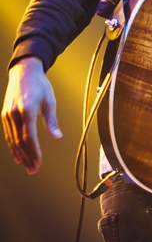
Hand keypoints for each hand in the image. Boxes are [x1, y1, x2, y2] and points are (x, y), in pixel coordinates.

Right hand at [2, 57, 60, 173]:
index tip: (38, 163)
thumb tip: (57, 136)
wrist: (24, 72)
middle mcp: (14, 114)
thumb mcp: (50, 101)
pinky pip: (8, 134)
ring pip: (12, 140)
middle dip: (27, 157)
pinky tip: (18, 156)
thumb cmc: (39, 85)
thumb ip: (51, 121)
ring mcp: (7, 115)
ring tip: (27, 166)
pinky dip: (13, 146)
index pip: (29, 137)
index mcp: (27, 110)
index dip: (34, 152)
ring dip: (20, 155)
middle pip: (20, 142)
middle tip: (33, 170)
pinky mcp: (4, 115)